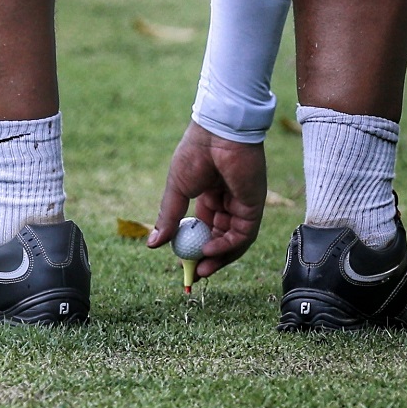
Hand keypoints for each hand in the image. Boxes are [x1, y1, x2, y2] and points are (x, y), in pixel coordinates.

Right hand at [147, 121, 267, 277]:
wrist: (217, 132)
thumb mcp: (175, 190)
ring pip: (233, 240)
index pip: (204, 229)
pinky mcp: (254, 205)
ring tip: (201, 268)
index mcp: (209, 195)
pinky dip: (227, 246)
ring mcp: (242, 204)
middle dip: (208, 259)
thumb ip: (167, 218)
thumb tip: (152, 244)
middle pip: (221, 238)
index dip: (194, 248)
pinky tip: (209, 250)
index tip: (183, 264)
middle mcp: (228, 202)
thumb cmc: (195, 153)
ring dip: (219, 257)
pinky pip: (242, 234)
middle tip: (194, 275)